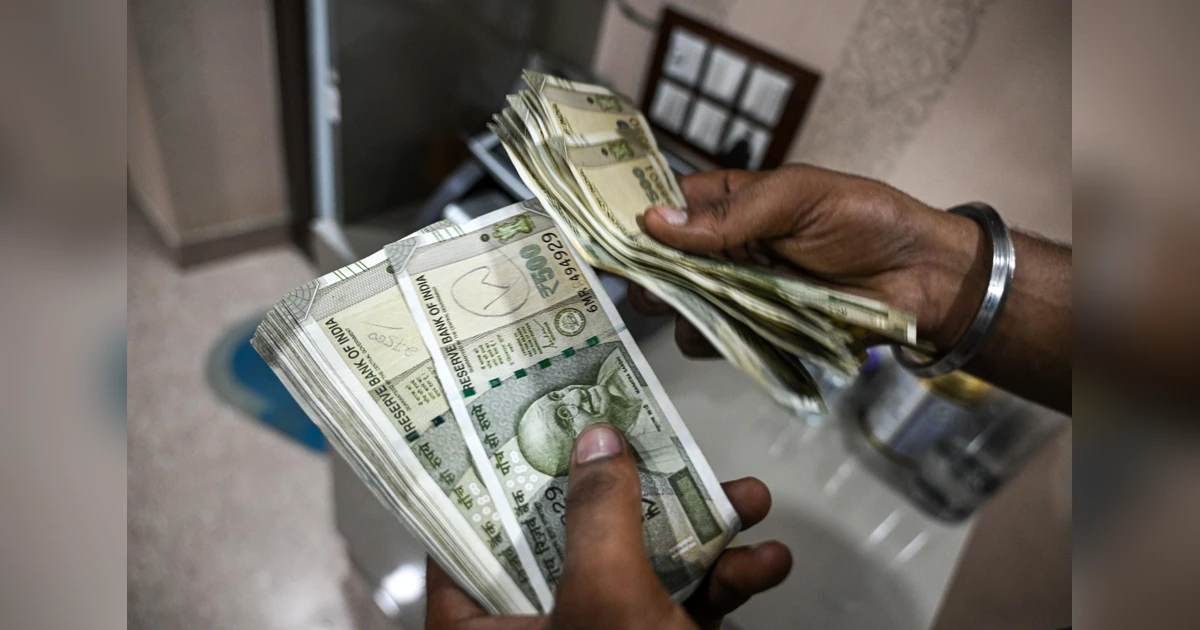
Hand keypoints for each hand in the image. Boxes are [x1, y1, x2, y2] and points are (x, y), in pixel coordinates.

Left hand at [425, 424, 791, 629]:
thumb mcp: (607, 600)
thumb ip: (599, 514)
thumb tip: (595, 440)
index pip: (467, 537)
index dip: (496, 474)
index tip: (527, 418)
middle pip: (568, 538)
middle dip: (633, 491)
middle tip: (660, 442)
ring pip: (640, 568)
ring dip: (702, 534)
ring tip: (748, 499)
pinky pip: (681, 608)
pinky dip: (724, 584)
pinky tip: (767, 562)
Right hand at [628, 164, 990, 355]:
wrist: (921, 280)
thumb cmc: (867, 222)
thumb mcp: (799, 198)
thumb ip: (731, 214)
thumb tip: (656, 222)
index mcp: (730, 200)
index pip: (663, 205)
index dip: (632, 218)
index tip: (602, 237)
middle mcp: (723, 247)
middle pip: (658, 262)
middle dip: (648, 273)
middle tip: (650, 283)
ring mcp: (736, 291)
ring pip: (676, 307)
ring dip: (678, 310)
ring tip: (698, 307)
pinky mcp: (754, 331)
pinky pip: (709, 341)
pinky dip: (711, 340)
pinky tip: (730, 332)